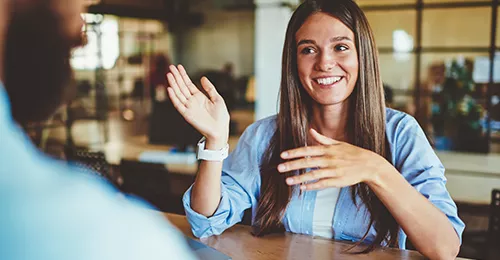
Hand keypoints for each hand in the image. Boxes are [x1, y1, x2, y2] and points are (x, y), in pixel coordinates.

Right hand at [166, 65, 229, 143]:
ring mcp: (189, 107)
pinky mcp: (187, 114)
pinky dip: (173, 97)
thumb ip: (209, 88)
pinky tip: (170, 88)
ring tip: (169, 74)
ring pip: (179, 93)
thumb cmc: (220, 116)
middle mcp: (192, 101)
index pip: (188, 84)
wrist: (220, 130)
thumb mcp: (217, 98)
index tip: (179, 66)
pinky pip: (178, 105)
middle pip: (182, 87)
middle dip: (176, 77)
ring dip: (173, 84)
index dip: (183, 75)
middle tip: (171, 67)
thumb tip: (202, 78)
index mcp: (199, 97)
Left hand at [277, 128, 391, 189]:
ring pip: (313, 174)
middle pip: (308, 162)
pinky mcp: (338, 181)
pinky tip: (303, 188)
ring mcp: (334, 170)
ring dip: (300, 178)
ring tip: (287, 181)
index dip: (294, 152)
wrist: (369, 165)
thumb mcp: (338, 143)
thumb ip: (323, 139)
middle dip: (292, 165)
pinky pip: (323, 184)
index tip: (282, 155)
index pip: (308, 150)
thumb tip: (310, 131)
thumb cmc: (353, 153)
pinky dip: (312, 186)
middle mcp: (329, 159)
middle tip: (279, 168)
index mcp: (328, 149)